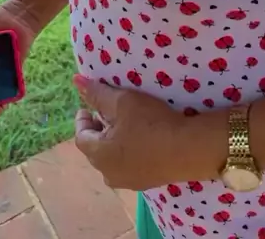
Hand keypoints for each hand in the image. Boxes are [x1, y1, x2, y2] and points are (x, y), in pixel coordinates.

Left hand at [74, 76, 203, 190]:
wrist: (187, 149)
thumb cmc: (151, 123)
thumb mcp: (123, 101)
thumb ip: (98, 93)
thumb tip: (76, 81)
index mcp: (99, 154)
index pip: (81, 136)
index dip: (82, 120)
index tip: (87, 107)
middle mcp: (108, 173)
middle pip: (94, 149)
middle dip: (97, 130)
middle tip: (106, 113)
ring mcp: (127, 181)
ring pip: (110, 159)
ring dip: (111, 142)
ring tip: (122, 126)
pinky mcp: (144, 183)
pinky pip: (127, 166)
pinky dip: (126, 152)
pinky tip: (140, 140)